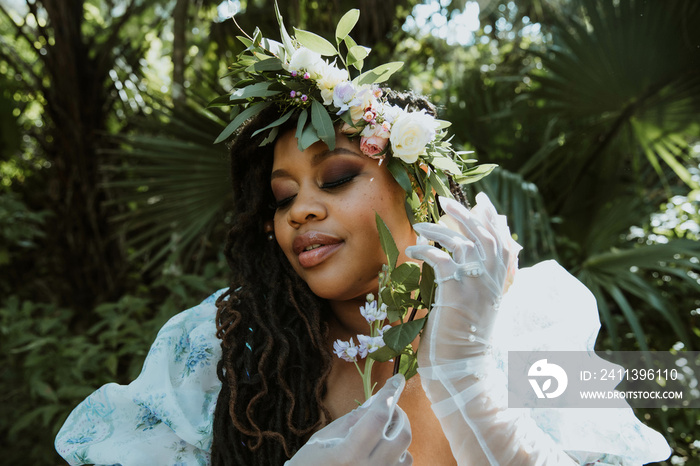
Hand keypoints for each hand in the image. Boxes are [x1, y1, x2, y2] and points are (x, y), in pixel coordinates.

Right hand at [285, 374, 412, 465]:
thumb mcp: (323, 438)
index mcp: (350, 453)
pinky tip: (384, 450)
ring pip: (407, 453)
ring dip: (399, 435)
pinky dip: (399, 454)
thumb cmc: (309, 465)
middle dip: (399, 414)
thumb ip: (351, 421)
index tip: (398, 379)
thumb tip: (374, 403)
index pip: (378, 417)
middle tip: (388, 405)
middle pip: (402, 434)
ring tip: (384, 429)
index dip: (389, 394)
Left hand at [406, 193, 520, 366]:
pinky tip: (412, 250)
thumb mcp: (479, 303)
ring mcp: (476, 285)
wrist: (460, 366)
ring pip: (462, 242)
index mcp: (501, 281)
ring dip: (439, 230)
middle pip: (484, 235)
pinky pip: (440, 260)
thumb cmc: (464, 335)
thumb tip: (473, 253)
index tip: (481, 200)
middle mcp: (492, 280)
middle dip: (464, 214)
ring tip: (421, 225)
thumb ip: (480, 277)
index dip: (492, 218)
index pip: (502, 240)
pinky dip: (425, 250)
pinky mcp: (455, 293)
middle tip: (444, 201)